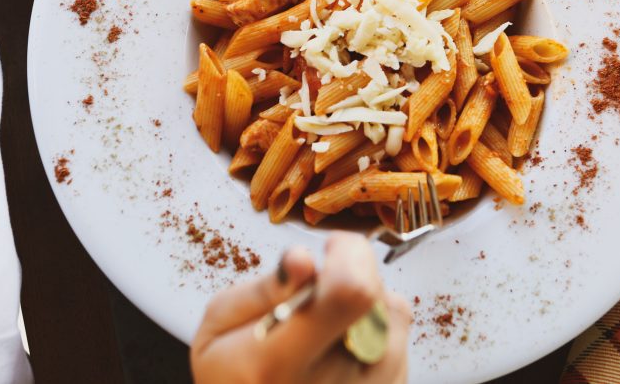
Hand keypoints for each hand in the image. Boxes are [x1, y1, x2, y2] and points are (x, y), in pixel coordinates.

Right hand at [192, 233, 410, 383]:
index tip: (328, 249)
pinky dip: (376, 328)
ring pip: (392, 312)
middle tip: (314, 298)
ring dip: (363, 302)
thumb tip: (303, 258)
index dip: (347, 255)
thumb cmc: (231, 372)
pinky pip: (399, 336)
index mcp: (278, 363)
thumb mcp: (220, 325)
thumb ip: (263, 289)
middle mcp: (331, 383)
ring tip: (326, 326)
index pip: (348, 293)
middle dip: (347, 275)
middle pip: (373, 296)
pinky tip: (344, 345)